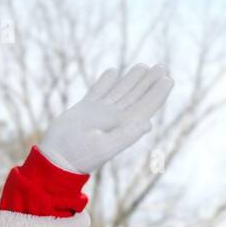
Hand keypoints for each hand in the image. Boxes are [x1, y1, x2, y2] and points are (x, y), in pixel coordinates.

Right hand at [39, 63, 174, 173]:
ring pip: (119, 91)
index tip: (168, 79)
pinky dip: (106, 81)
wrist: (56, 159)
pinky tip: (113, 72)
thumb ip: (126, 135)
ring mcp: (100, 113)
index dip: (158, 93)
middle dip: (149, 81)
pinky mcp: (84, 109)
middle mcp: (114, 118)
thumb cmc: (80, 156)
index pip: (146, 106)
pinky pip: (98, 91)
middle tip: (163, 67)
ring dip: (132, 79)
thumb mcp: (105, 147)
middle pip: (136, 95)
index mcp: (123, 126)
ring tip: (143, 66)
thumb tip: (148, 123)